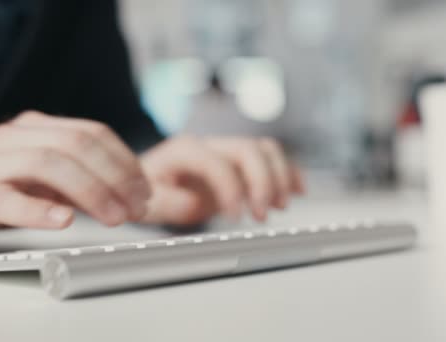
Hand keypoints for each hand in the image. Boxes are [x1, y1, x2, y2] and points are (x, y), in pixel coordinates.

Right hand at [0, 111, 149, 256]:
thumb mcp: (45, 180)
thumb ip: (82, 180)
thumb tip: (131, 192)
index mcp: (37, 128)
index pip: (92, 133)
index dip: (125, 161)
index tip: (145, 190)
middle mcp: (14, 138)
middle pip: (76, 145)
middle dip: (115, 176)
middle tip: (136, 207)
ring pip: (47, 163)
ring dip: (90, 191)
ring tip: (114, 218)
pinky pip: (6, 198)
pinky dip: (38, 210)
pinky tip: (63, 221)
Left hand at [139, 136, 304, 225]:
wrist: (150, 183)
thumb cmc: (148, 191)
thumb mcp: (147, 201)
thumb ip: (168, 202)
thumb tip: (193, 203)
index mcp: (184, 151)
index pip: (215, 162)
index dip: (230, 188)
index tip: (235, 218)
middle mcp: (209, 146)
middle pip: (247, 150)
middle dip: (262, 181)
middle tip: (262, 214)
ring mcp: (228, 152)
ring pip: (264, 149)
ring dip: (279, 176)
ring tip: (280, 206)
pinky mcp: (241, 164)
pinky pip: (271, 158)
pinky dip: (289, 172)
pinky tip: (298, 191)